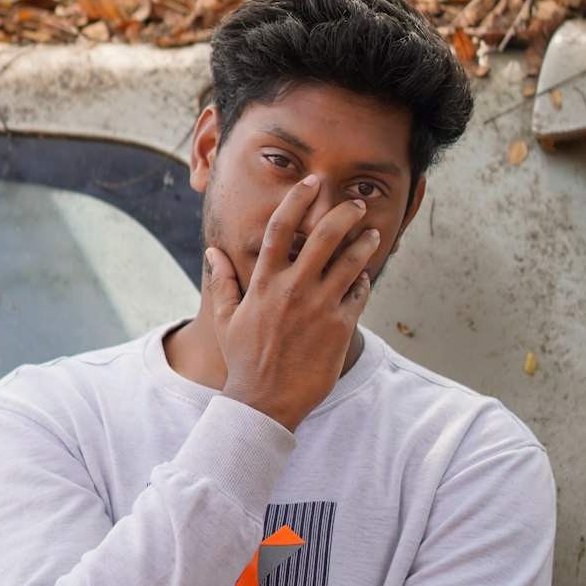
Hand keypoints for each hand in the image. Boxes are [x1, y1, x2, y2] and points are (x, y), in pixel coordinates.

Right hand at [207, 176, 377, 430]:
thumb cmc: (244, 361)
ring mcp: (319, 308)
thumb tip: (213, 253)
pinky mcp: (339, 329)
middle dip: (344, 214)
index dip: (298, 199)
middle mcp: (293, 289)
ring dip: (364, 244)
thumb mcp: (226, 320)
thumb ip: (222, 282)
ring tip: (373, 235)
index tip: (311, 183)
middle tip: (357, 205)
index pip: (281, 228)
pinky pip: (359, 295)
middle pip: (324, 236)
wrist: (264, 403)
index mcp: (264, 282)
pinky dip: (364, 282)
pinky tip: (364, 278)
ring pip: (350, 262)